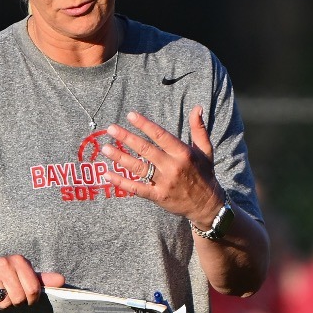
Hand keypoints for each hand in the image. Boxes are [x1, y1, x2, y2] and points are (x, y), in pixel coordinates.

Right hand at [0, 254, 64, 311]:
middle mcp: (3, 263)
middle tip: (9, 296)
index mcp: (19, 261)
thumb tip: (61, 280)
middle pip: (18, 298)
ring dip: (2, 305)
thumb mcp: (23, 274)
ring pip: (4, 303)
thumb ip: (42, 279)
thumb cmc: (2, 274)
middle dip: (15, 303)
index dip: (31, 299)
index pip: (33, 290)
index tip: (26, 298)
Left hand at [105, 107, 224, 230]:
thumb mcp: (206, 150)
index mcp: (183, 153)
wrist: (207, 205)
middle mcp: (172, 167)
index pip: (161, 135)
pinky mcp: (158, 196)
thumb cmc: (205, 174)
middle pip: (146, 150)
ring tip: (105, 148)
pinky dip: (122, 182)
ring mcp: (164, 183)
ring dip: (120, 158)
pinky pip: (137, 188)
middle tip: (111, 129)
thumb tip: (197, 107)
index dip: (145, 125)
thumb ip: (199, 129)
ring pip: (138, 168)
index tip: (130, 115)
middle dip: (127, 138)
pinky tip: (108, 175)